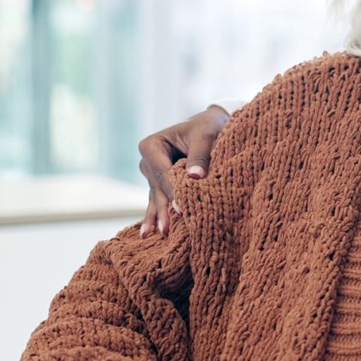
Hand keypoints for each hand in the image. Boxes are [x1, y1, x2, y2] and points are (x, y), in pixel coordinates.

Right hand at [138, 105, 229, 236]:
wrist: (212, 125)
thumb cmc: (209, 127)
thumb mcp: (206, 135)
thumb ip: (200, 155)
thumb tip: (195, 177)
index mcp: (152, 146)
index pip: (163, 172)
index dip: (173, 190)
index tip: (181, 208)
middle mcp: (148, 162)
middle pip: (159, 188)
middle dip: (164, 208)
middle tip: (167, 230)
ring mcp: (152, 175)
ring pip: (158, 197)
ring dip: (160, 216)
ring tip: (159, 235)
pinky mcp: (161, 184)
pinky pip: (160, 200)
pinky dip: (159, 215)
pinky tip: (149, 233)